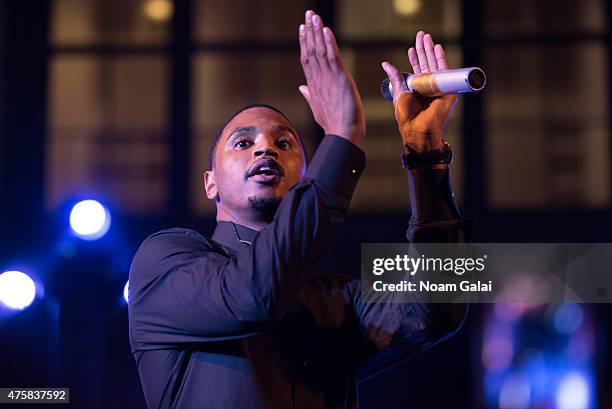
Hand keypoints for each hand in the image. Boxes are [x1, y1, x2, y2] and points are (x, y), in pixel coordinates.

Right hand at [298, 10, 364, 145]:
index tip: (303, 29)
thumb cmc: (333, 123)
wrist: (343, 133)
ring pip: (320, 51)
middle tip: (308, 15)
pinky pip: (333, 57)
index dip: (305, 42)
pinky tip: (327, 30)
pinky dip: (330, 43)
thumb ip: (309, 95)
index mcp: (314, 84)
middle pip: (311, 50)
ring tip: (314, 17)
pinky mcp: (340, 79)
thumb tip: (301, 87)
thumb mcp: (317, 107)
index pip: (307, 59)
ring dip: (318, 32)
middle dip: (310, 31)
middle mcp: (318, 79)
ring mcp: (328, 78)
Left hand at [382, 31, 456, 152]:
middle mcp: (429, 86)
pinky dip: (441, 59)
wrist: (418, 130)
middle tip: (421, 34)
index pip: (417, 69)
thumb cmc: (407, 117)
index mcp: (418, 88)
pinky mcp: (447, 90)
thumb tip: (386, 63)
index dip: (414, 57)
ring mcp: (439, 87)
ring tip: (426, 37)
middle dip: (423, 49)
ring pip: (435, 64)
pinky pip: (445, 71)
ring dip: (430, 49)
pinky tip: (437, 47)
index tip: (410, 48)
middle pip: (427, 63)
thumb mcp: (398, 93)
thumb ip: (395, 78)